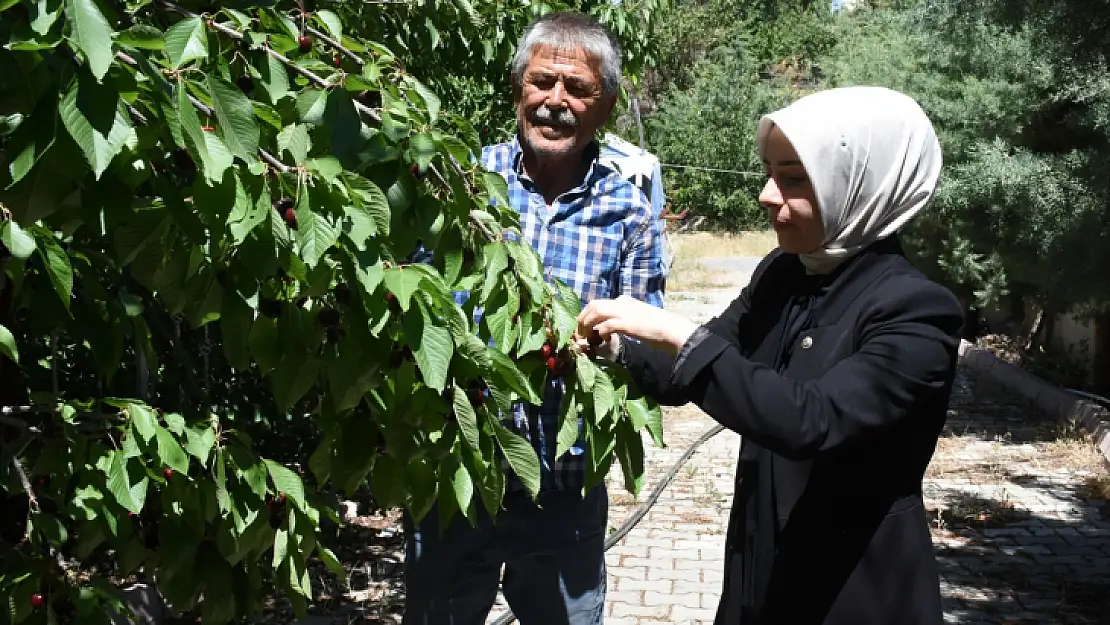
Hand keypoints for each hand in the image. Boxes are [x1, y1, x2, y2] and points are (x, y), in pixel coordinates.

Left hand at [576, 295, 698, 355]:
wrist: (673, 330)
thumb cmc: (658, 328)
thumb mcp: (637, 319)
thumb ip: (623, 320)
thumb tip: (609, 329)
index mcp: (624, 301)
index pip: (598, 303)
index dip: (587, 316)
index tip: (584, 328)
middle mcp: (622, 303)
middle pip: (593, 305)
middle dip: (582, 319)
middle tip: (580, 334)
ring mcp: (624, 312)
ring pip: (595, 312)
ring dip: (587, 325)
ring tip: (587, 338)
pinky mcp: (627, 323)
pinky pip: (605, 326)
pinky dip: (600, 333)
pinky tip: (603, 341)